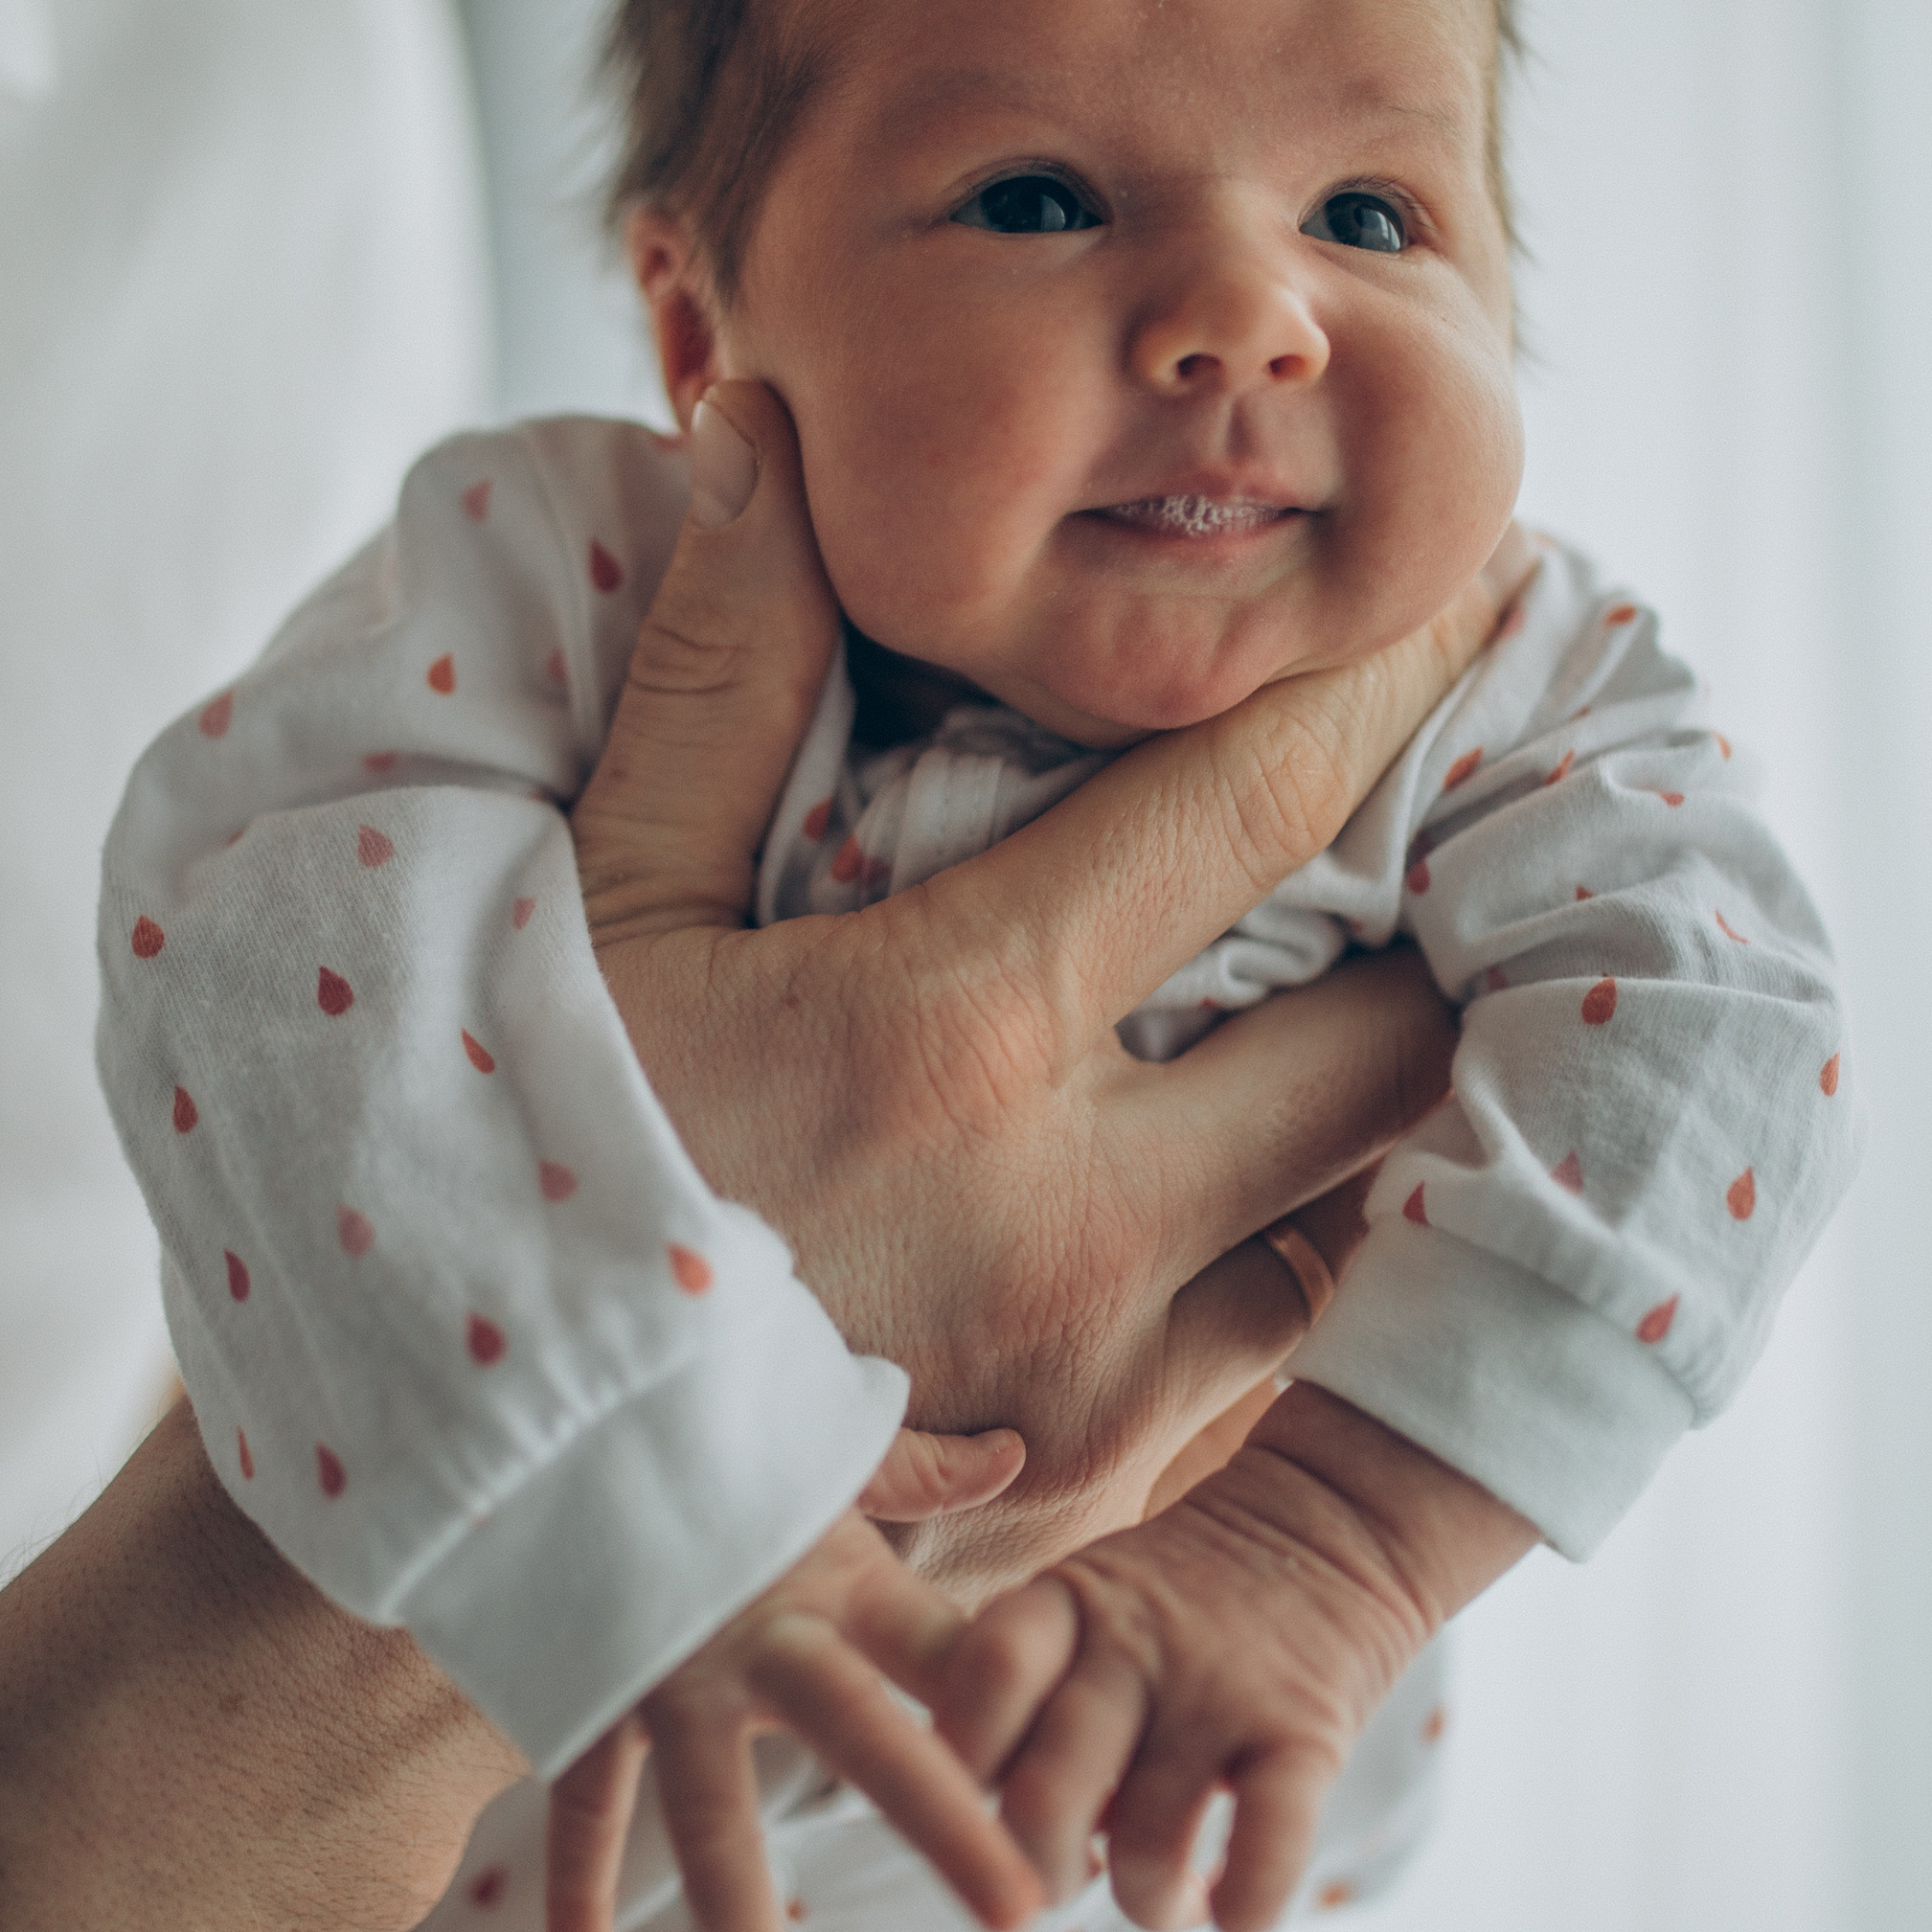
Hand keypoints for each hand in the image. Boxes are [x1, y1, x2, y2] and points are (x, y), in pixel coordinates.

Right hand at [547, 1427, 1037, 1931]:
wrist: (561, 1401)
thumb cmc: (714, 1435)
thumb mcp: (818, 1444)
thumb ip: (919, 1470)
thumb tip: (1011, 1452)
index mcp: (841, 1576)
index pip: (953, 1654)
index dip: (1014, 1719)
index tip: (1076, 1802)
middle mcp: (761, 1632)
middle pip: (865, 1734)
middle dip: (944, 1823)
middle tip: (1020, 1911)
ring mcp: (667, 1674)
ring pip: (710, 1815)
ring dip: (749, 1925)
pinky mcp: (589, 1695)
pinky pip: (580, 1812)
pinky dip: (573, 1898)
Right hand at [574, 385, 1526, 1596]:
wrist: (465, 1486)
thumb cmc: (514, 1169)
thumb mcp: (596, 913)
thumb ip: (719, 676)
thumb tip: (762, 433)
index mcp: (958, 1038)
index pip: (1249, 813)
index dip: (1375, 689)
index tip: (1466, 599)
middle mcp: (1082, 1223)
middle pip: (1386, 1043)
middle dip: (1436, 933)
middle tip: (1455, 850)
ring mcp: (1104, 1388)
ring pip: (1350, 1219)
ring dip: (1360, 1118)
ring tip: (1351, 1022)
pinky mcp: (1093, 1498)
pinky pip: (1264, 1362)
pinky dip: (1269, 1262)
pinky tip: (1219, 1200)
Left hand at [938, 1381, 1539, 1931]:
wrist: (1339, 1515)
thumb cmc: (1191, 1591)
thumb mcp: (1094, 1594)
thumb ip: (1036, 1682)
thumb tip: (974, 1816)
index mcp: (1067, 1602)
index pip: (983, 1679)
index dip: (964, 1760)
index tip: (975, 1800)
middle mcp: (1135, 1647)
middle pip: (1042, 1800)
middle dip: (1038, 1874)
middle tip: (1060, 1879)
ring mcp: (1221, 1692)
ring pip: (1147, 1853)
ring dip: (1149, 1904)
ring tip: (1167, 1895)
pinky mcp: (1308, 1735)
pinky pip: (1263, 1856)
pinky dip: (1240, 1908)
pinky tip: (1231, 1905)